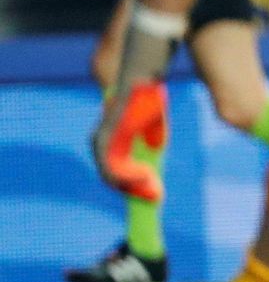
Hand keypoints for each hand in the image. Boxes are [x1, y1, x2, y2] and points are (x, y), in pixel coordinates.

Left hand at [93, 82, 167, 201]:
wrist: (142, 83)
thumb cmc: (146, 101)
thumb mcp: (151, 127)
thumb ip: (151, 142)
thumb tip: (157, 156)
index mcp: (107, 142)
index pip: (115, 170)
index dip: (131, 184)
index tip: (149, 193)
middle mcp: (98, 144)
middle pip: (111, 177)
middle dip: (133, 190)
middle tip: (154, 198)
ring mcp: (99, 143)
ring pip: (110, 176)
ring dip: (132, 187)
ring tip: (152, 191)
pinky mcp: (104, 142)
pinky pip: (113, 169)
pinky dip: (129, 177)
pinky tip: (145, 178)